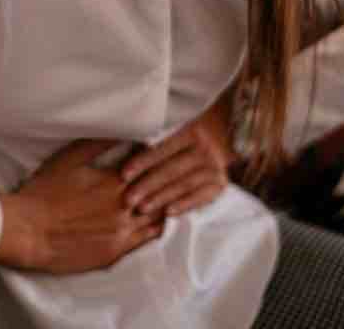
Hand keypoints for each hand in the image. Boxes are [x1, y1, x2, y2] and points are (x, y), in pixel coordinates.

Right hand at [0, 139, 163, 272]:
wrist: (26, 232)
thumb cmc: (43, 192)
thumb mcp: (69, 159)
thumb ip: (99, 143)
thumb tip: (125, 130)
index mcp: (115, 181)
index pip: (149, 165)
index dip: (156, 159)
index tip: (159, 154)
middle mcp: (124, 206)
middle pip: (159, 190)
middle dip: (165, 181)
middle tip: (170, 174)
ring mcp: (122, 230)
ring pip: (158, 215)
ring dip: (163, 204)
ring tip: (169, 197)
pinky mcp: (115, 251)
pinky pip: (147, 239)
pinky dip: (156, 227)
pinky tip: (159, 221)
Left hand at [119, 96, 234, 218]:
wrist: (224, 140)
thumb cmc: (184, 139)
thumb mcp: (174, 131)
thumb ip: (153, 139)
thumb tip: (119, 144)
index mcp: (192, 131)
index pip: (164, 148)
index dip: (143, 161)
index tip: (124, 174)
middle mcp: (205, 148)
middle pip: (172, 169)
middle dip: (148, 185)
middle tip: (128, 199)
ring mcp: (214, 167)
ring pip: (184, 184)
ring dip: (161, 198)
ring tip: (141, 208)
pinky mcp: (220, 184)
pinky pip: (200, 197)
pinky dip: (184, 205)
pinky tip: (168, 213)